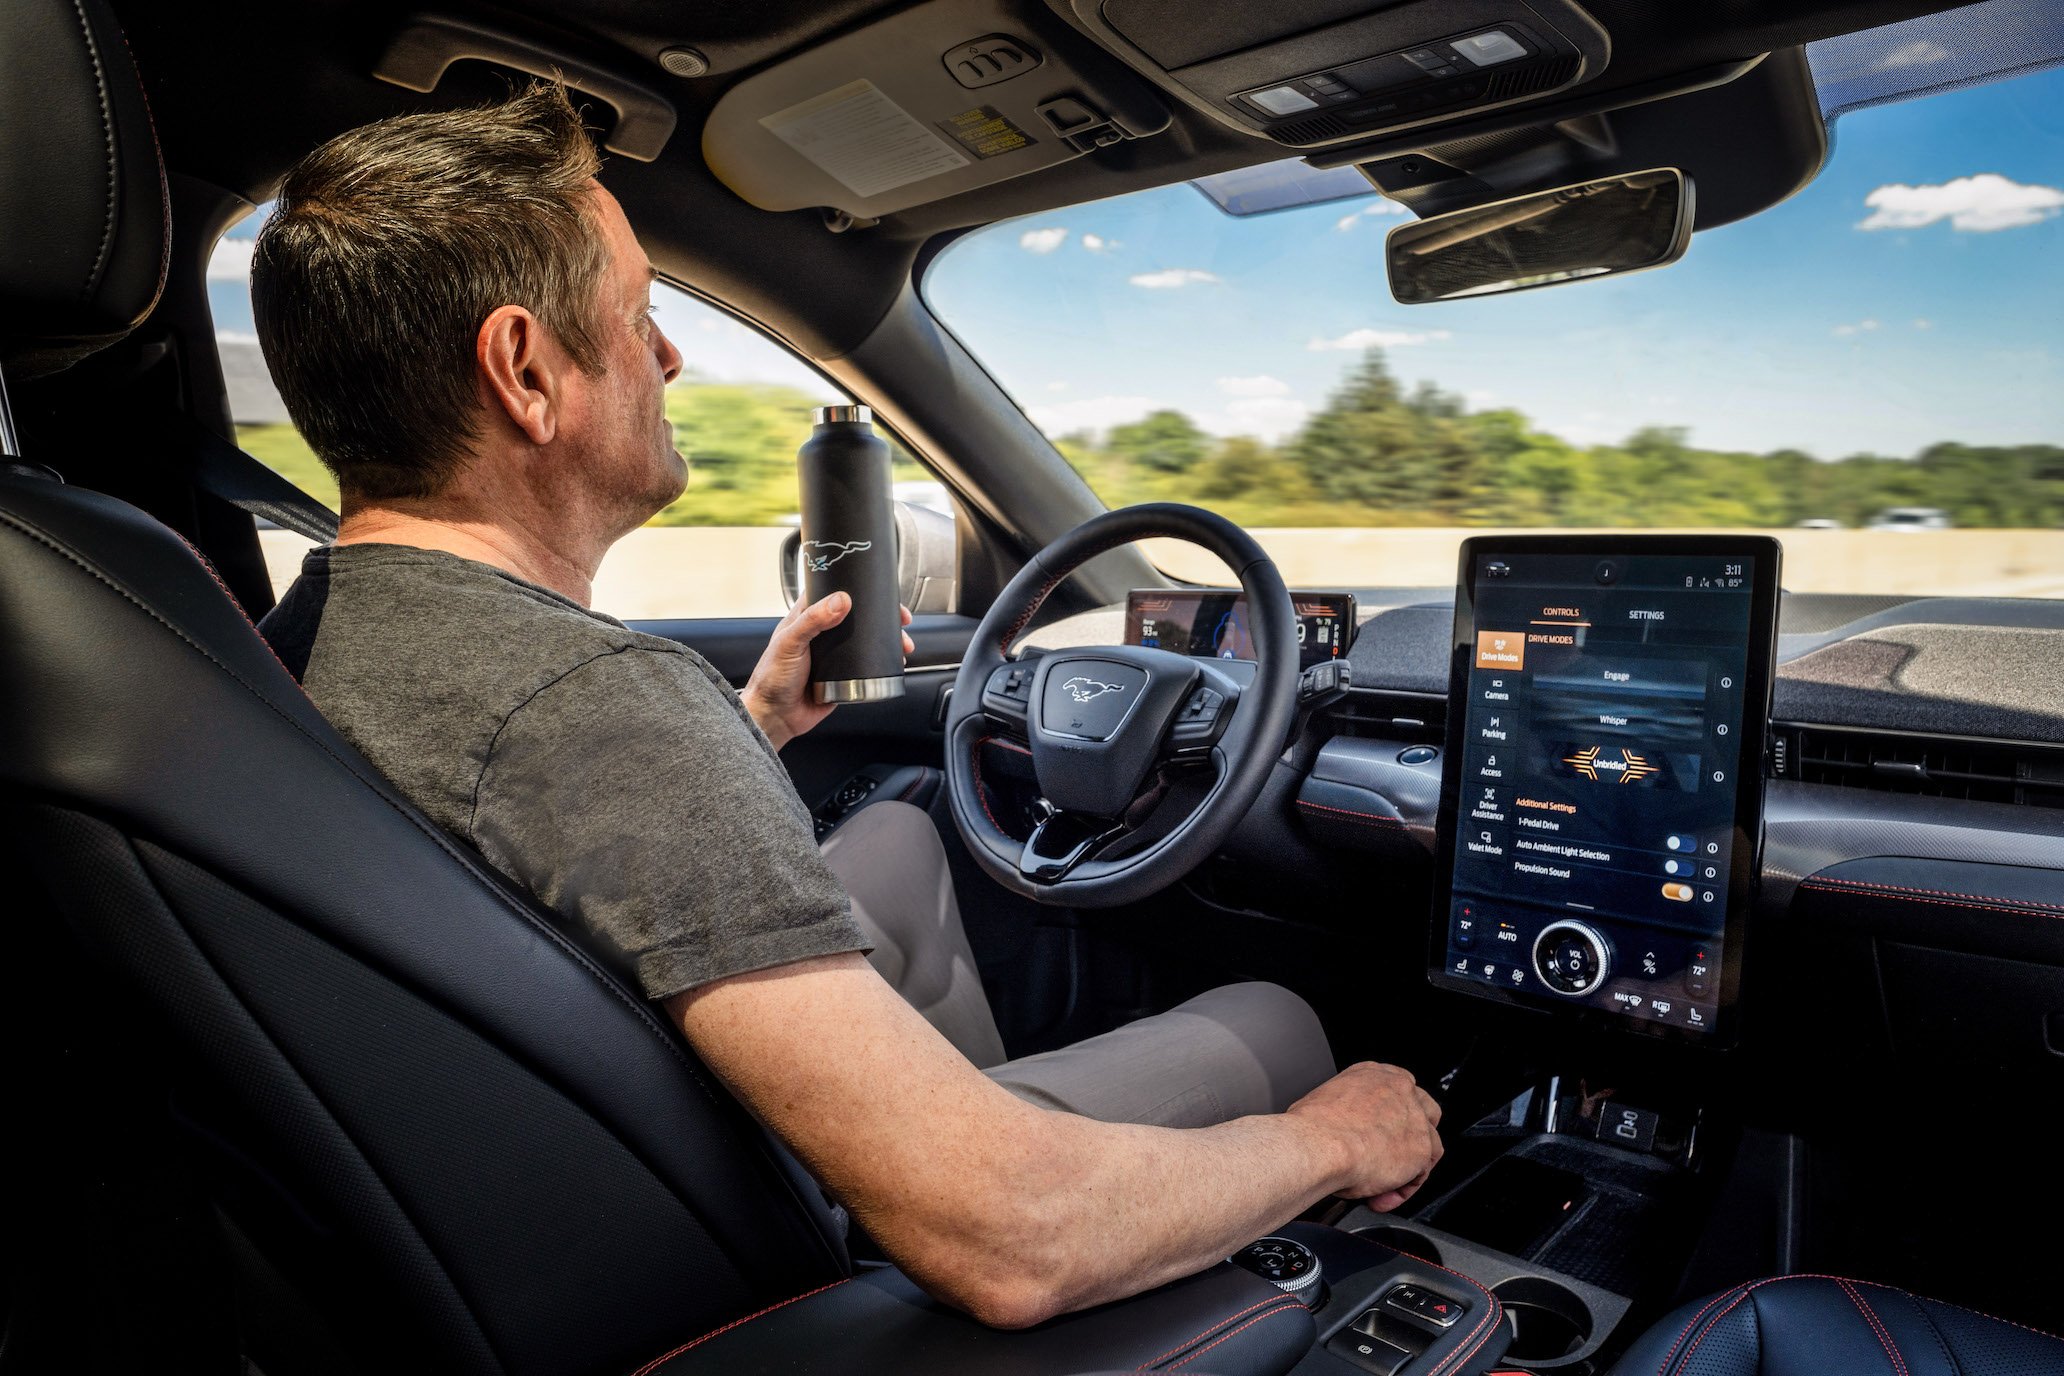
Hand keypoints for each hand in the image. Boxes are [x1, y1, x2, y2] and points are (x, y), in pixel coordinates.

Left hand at [741, 594, 914, 750]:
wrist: (776, 717)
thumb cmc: (771, 679)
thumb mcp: (790, 643)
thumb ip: (812, 620)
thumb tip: (840, 601)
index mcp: (806, 619)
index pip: (834, 593)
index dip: (856, 588)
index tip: (878, 590)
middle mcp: (823, 634)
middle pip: (858, 617)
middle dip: (882, 617)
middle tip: (900, 619)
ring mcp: (835, 655)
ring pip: (866, 641)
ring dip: (887, 641)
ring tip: (902, 644)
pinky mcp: (844, 675)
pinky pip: (867, 665)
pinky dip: (883, 662)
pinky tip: (894, 662)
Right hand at [1285, 1061, 1442, 1212]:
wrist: (1318, 1145)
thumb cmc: (1311, 1128)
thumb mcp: (1324, 1104)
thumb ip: (1346, 1112)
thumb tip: (1338, 1132)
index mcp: (1373, 1075)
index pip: (1398, 1090)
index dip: (1393, 1117)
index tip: (1382, 1135)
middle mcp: (1399, 1089)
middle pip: (1424, 1112)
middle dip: (1412, 1138)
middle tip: (1390, 1159)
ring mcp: (1414, 1117)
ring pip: (1427, 1145)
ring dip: (1407, 1169)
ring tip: (1380, 1187)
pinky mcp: (1421, 1148)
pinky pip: (1420, 1175)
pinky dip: (1402, 1189)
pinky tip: (1378, 1196)